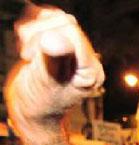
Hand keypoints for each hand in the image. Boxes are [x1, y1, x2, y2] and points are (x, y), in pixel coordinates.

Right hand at [5, 6, 103, 130]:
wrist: (33, 111)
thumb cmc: (41, 103)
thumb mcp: (48, 83)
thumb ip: (55, 59)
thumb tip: (58, 36)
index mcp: (91, 71)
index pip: (72, 32)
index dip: (45, 38)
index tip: (30, 57)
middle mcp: (88, 59)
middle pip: (63, 23)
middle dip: (38, 36)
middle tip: (27, 57)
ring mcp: (76, 52)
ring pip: (56, 20)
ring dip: (34, 32)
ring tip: (29, 54)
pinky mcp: (63, 45)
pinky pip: (50, 21)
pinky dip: (34, 29)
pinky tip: (30, 47)